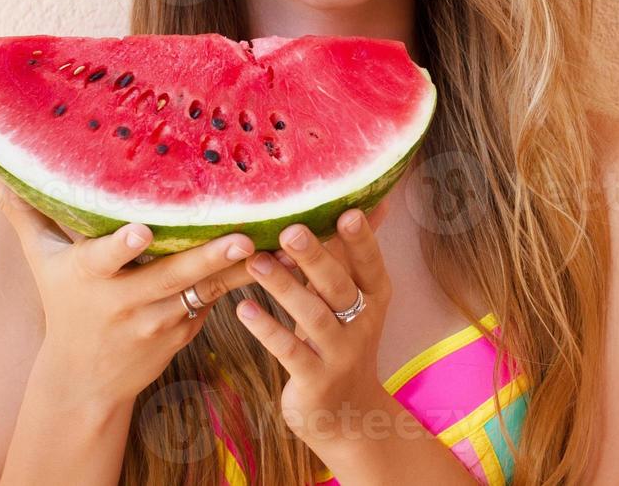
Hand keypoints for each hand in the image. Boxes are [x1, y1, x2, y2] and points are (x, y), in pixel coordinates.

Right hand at [0, 173, 256, 409]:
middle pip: (172, 276)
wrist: (85, 379)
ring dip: (243, 270)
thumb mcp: (41, 261)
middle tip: (240, 235)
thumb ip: (25, 212)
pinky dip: (250, 283)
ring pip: (207, 291)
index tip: (141, 233)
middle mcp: (127, 301)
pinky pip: (221, 302)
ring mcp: (161, 320)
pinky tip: (284, 263)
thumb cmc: (64, 303)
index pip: (105, 260)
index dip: (121, 248)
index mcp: (90, 278)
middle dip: (207, 257)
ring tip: (279, 247)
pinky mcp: (187, 330)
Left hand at [235, 206, 393, 446]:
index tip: (347, 212)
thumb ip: (350, 258)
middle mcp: (363, 324)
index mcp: (375, 298)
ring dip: (283, 287)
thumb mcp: (355, 302)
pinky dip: (266, 328)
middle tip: (289, 229)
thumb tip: (369, 202)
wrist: (349, 415)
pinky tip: (243, 310)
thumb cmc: (343, 342)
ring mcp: (340, 354)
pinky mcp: (315, 379)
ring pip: (311, 316)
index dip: (362, 240)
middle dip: (315, 257)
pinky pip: (289, 350)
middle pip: (338, 286)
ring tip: (255, 262)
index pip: (371, 264)